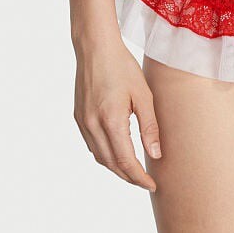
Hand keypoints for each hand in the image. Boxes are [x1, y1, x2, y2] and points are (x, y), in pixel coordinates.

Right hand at [73, 39, 161, 191]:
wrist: (95, 48)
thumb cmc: (122, 67)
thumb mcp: (143, 94)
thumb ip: (150, 126)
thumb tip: (155, 154)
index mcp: (111, 121)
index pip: (126, 161)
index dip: (139, 177)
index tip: (152, 184)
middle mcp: (92, 126)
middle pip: (111, 164)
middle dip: (129, 177)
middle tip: (145, 181)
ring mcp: (82, 123)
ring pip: (99, 157)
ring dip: (116, 168)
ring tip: (133, 170)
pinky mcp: (78, 117)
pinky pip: (92, 145)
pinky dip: (105, 154)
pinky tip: (116, 151)